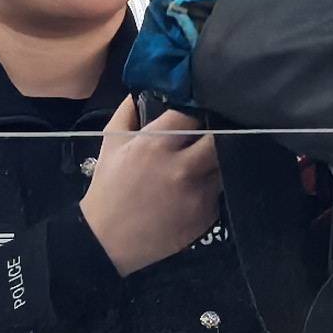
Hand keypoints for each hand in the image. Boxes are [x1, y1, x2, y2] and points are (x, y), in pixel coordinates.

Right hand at [80, 97, 221, 275]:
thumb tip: (141, 91)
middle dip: (216, 135)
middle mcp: (183, 166)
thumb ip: (127, 112)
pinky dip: (211, 189)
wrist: (107, 242)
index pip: (193, 115)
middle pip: (220, 138)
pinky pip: (219, 193)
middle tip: (210, 136)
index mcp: (158, 144)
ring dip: (216, 162)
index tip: (196, 117)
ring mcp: (198, 193)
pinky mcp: (207, 215)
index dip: (196, 114)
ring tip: (202, 165)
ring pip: (224, 165)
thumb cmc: (108, 189)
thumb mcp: (111, 144)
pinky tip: (195, 191)